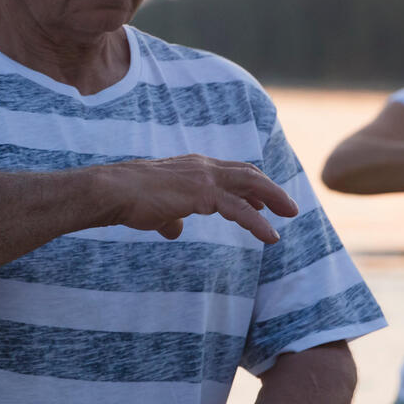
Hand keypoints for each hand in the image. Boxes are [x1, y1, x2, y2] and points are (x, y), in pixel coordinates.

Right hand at [96, 155, 298, 243]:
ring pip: (249, 184)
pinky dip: (258, 222)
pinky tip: (270, 236)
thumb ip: (170, 218)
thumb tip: (175, 231)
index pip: (231, 172)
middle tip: (289, 207)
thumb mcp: (156, 209)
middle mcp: (202, 167)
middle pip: (247, 173)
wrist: (112, 192)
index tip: (265, 201)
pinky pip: (239, 209)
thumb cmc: (129, 200)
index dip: (251, 185)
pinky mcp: (202, 194)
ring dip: (273, 198)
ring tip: (290, 214)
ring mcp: (203, 178)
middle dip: (270, 189)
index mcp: (193, 168)